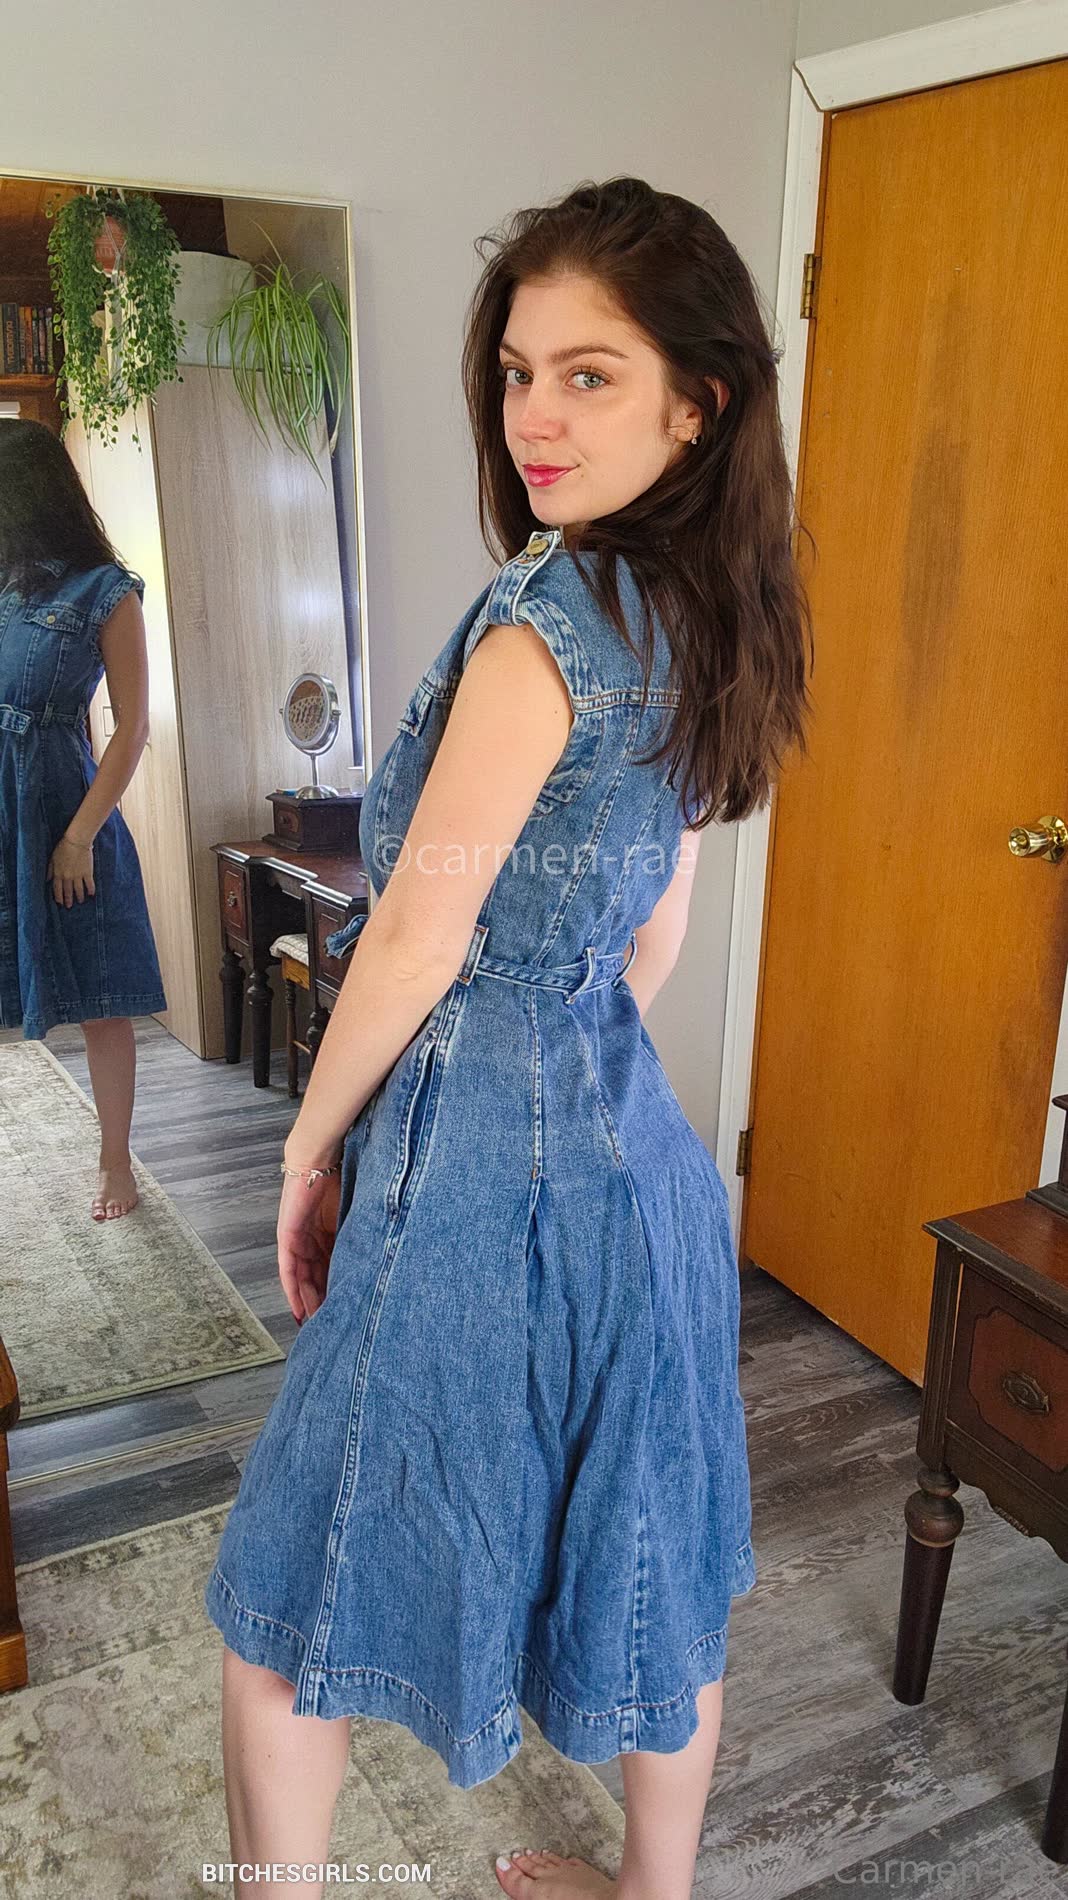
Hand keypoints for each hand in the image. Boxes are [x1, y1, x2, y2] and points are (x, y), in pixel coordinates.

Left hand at [47, 833, 95, 906]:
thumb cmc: (63, 847)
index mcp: (58, 873)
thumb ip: (50, 870)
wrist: (76, 841)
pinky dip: (90, 890)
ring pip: (78, 890)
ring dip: (79, 897)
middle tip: (69, 906)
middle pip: (67, 891)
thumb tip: (47, 880)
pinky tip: (91, 895)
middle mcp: (67, 877)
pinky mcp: (87, 873)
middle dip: (68, 900)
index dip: (58, 897)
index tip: (59, 903)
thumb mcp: (52, 858)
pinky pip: (89, 884)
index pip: (57, 889)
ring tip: (80, 901)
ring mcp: (78, 876)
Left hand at [277, 1166, 341, 1324]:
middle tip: (327, 1325)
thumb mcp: (351, 1216)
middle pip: (313, 1278)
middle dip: (320, 1302)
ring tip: (314, 1323)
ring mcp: (296, 1239)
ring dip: (306, 1301)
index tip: (342, 1308)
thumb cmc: (339, 1179)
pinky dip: (292, 1289)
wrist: (320, 1160)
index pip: (328, 1269)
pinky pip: (289, 1269)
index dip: (334, 1290)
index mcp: (325, 1234)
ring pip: (300, 1278)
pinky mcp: (287, 1237)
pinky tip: (298, 1306)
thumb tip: (374, 1259)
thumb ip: (354, 1238)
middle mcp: (308, 1240)